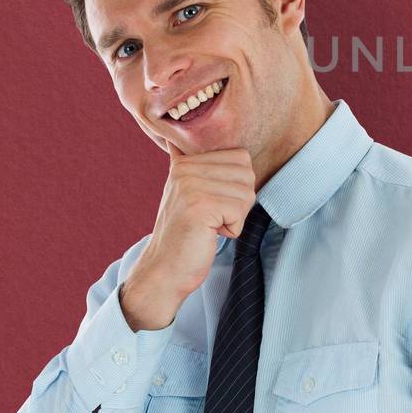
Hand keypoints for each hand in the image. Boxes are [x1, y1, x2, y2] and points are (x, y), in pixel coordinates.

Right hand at [121, 144, 257, 330]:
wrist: (164, 270)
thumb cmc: (184, 235)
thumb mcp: (185, 194)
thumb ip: (194, 168)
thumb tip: (178, 142)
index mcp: (185, 163)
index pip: (241, 157)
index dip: (238, 185)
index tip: (214, 204)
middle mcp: (186, 169)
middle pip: (247, 174)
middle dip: (240, 202)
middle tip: (214, 218)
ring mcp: (191, 186)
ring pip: (246, 193)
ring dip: (236, 217)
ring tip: (210, 226)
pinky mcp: (200, 206)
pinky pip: (240, 212)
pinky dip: (233, 229)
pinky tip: (210, 234)